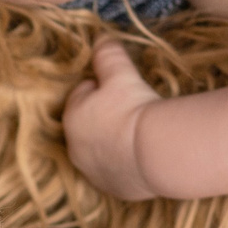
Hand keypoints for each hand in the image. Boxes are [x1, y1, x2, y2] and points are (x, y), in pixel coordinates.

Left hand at [64, 39, 161, 199]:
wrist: (155, 152)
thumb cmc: (133, 108)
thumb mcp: (121, 74)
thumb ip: (107, 54)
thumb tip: (101, 38)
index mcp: (72, 118)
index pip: (82, 94)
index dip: (101, 87)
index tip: (121, 87)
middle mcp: (76, 149)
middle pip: (89, 124)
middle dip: (104, 116)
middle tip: (132, 108)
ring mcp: (94, 172)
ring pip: (101, 150)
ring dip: (114, 140)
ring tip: (139, 131)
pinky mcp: (114, 189)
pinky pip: (117, 170)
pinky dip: (126, 162)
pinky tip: (143, 153)